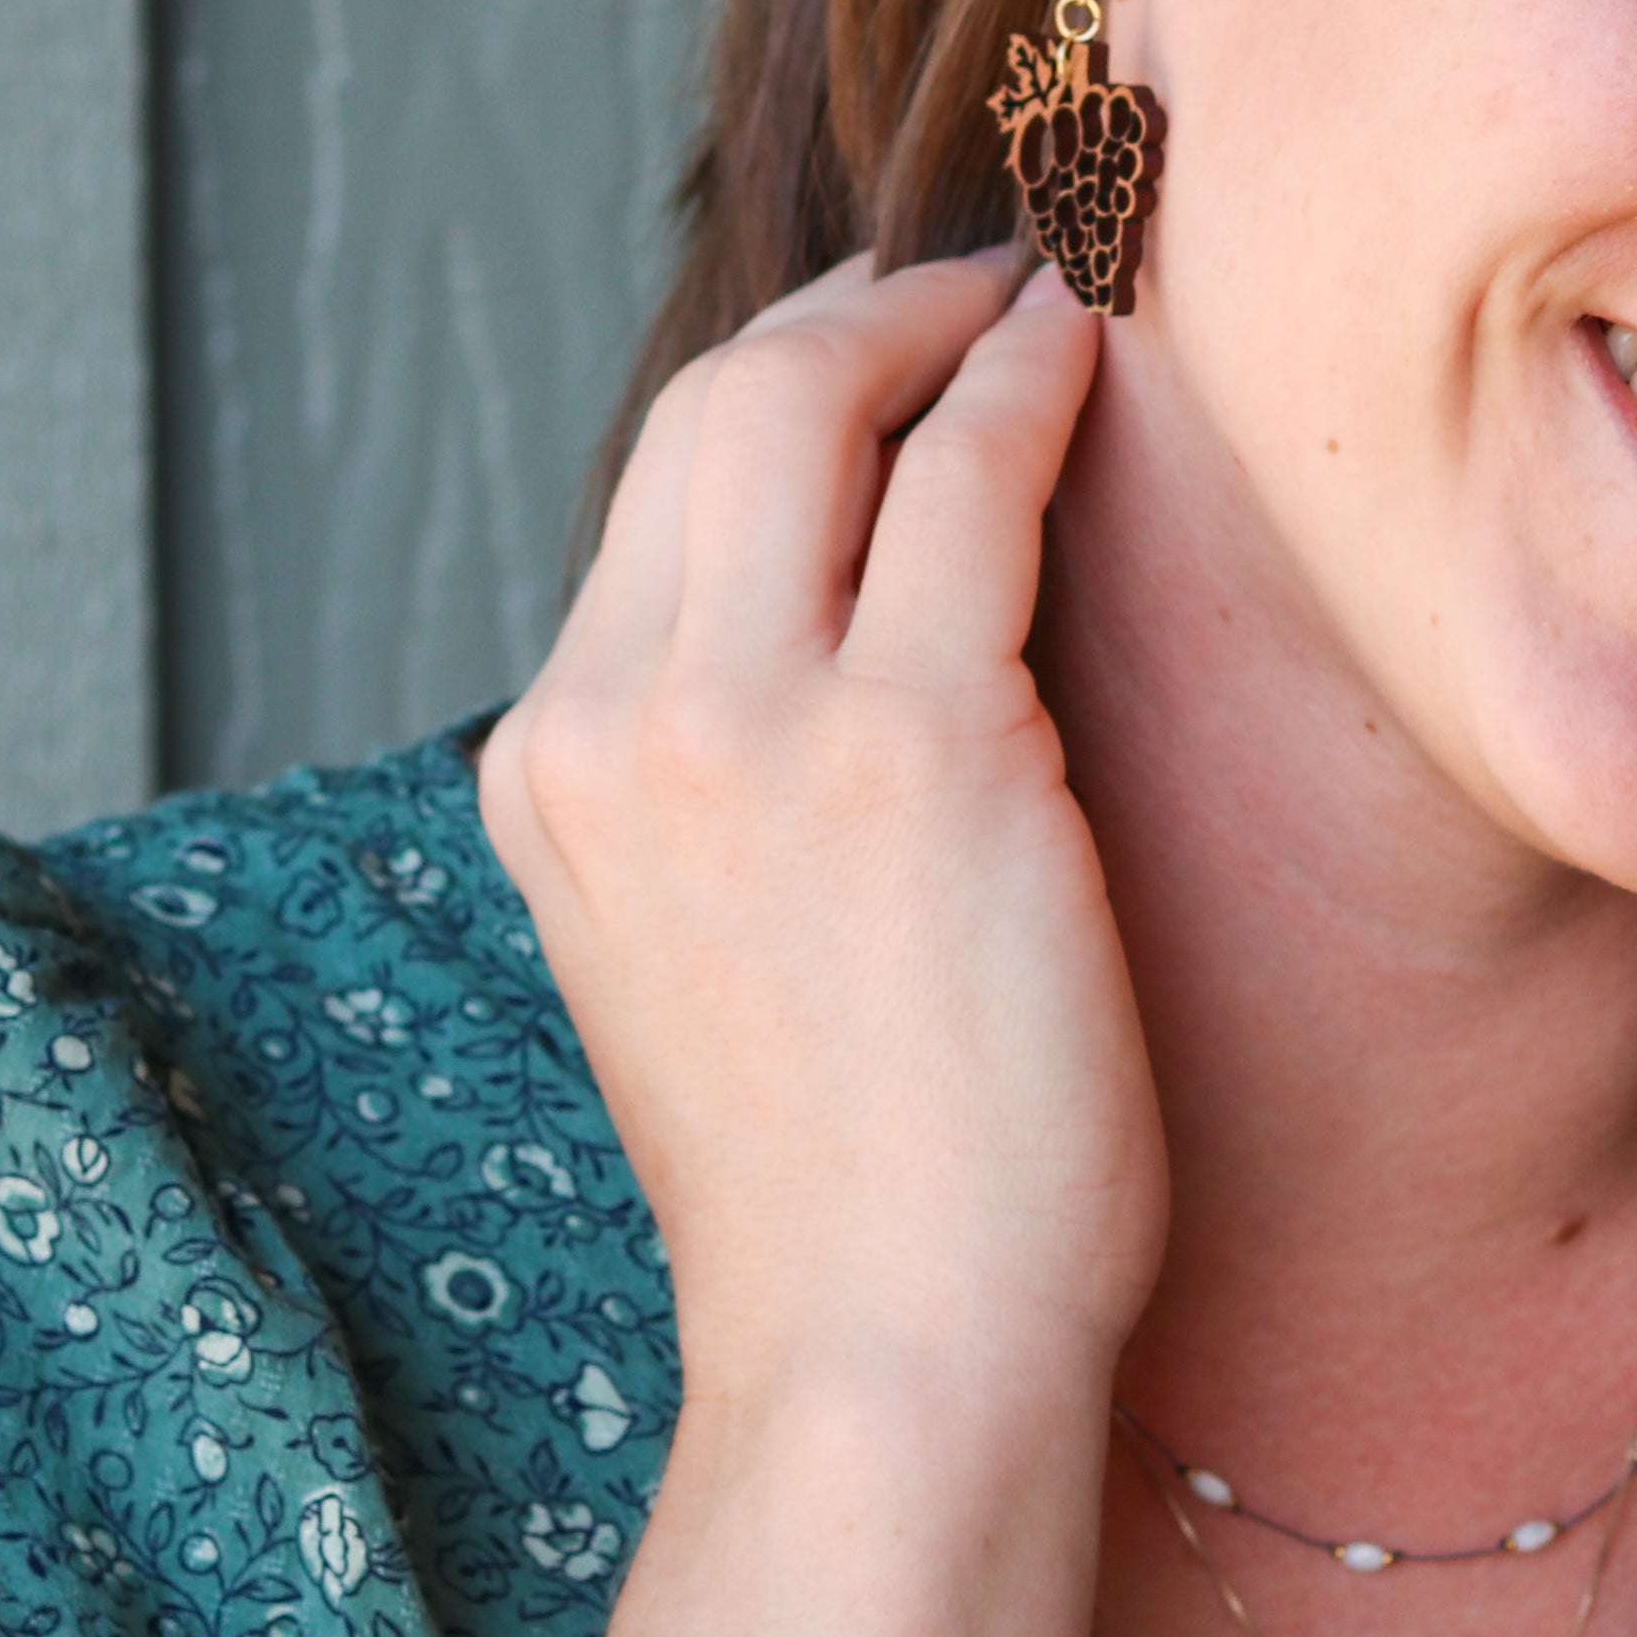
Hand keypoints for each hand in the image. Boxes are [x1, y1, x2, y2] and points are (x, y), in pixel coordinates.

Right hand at [482, 248, 1167, 1414]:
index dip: (773, 386)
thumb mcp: (692, 947)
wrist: (887, 1352)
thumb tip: (836, 625)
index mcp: (549, 771)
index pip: (650, 497)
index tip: (874, 348)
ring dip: (942, 317)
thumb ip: (717, 780)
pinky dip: (1030, 390)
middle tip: (959, 284)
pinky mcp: (909, 743)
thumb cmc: (843, 1183)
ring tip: (1039, 298)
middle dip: (845, 311)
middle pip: (710, 405)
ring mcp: (746, 723)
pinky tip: (1087, 364)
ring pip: (820, 399)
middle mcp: (615, 721)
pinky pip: (973, 481)